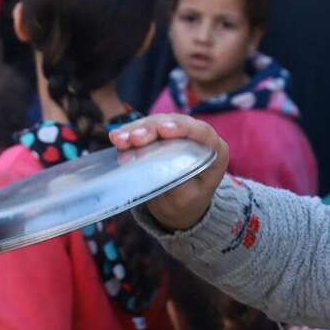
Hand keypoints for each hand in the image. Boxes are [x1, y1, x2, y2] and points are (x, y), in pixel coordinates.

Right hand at [110, 114, 230, 230]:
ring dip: (135, 130)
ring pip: (155, 124)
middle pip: (174, 124)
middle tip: (135, 138)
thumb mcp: (188, 198)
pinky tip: (115, 138)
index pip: (202, 132)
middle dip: (152, 129)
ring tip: (119, 139)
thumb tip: (159, 169)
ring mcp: (175, 133)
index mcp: (214, 150)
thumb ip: (179, 183)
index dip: (182, 128)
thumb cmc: (188, 202)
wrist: (178, 206)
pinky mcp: (157, 136)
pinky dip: (128, 134)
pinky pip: (142, 131)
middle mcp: (195, 136)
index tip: (165, 130)